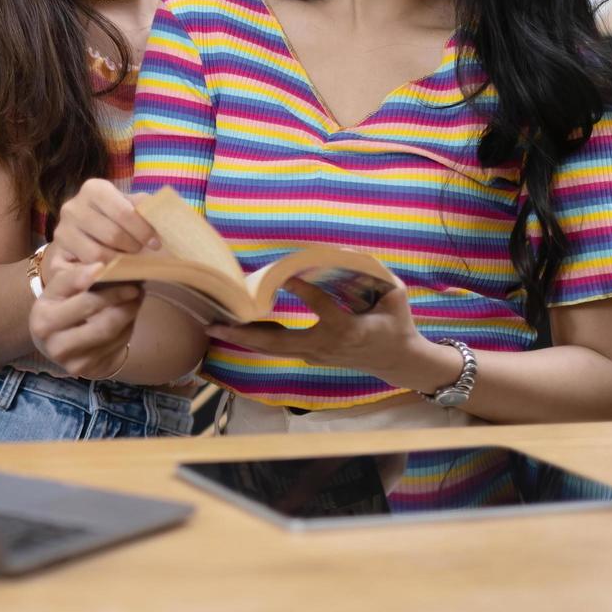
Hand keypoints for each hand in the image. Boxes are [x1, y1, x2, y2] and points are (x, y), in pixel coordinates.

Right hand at [30, 261, 142, 378]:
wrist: (61, 347)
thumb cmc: (65, 311)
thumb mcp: (62, 294)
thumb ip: (79, 278)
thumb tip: (108, 265)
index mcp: (42, 312)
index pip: (65, 286)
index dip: (85, 274)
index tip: (105, 265)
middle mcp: (49, 336)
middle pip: (90, 307)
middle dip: (116, 292)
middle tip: (134, 283)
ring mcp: (66, 356)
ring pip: (108, 327)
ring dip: (128, 309)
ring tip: (136, 296)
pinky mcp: (86, 369)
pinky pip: (116, 343)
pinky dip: (128, 326)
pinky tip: (129, 316)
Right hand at [45, 179, 160, 283]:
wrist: (80, 235)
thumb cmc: (111, 219)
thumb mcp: (127, 207)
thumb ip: (143, 207)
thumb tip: (160, 211)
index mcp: (93, 189)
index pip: (125, 212)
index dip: (143, 230)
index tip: (156, 244)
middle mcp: (73, 206)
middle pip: (112, 234)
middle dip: (132, 248)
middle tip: (140, 253)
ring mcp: (62, 230)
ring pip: (98, 254)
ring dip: (119, 262)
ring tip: (128, 261)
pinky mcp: (57, 253)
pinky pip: (85, 269)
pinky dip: (104, 272)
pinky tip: (113, 270)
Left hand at [204, 279, 458, 390]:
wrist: (396, 360)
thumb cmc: (397, 323)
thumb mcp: (395, 296)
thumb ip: (378, 273)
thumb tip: (353, 251)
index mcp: (347, 328)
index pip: (321, 308)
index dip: (304, 291)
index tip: (285, 275)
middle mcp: (325, 346)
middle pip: (280, 342)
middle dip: (246, 333)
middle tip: (216, 322)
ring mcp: (315, 355)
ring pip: (274, 348)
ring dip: (244, 338)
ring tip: (214, 326)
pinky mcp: (310, 356)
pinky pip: (279, 348)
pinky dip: (257, 338)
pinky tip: (236, 327)